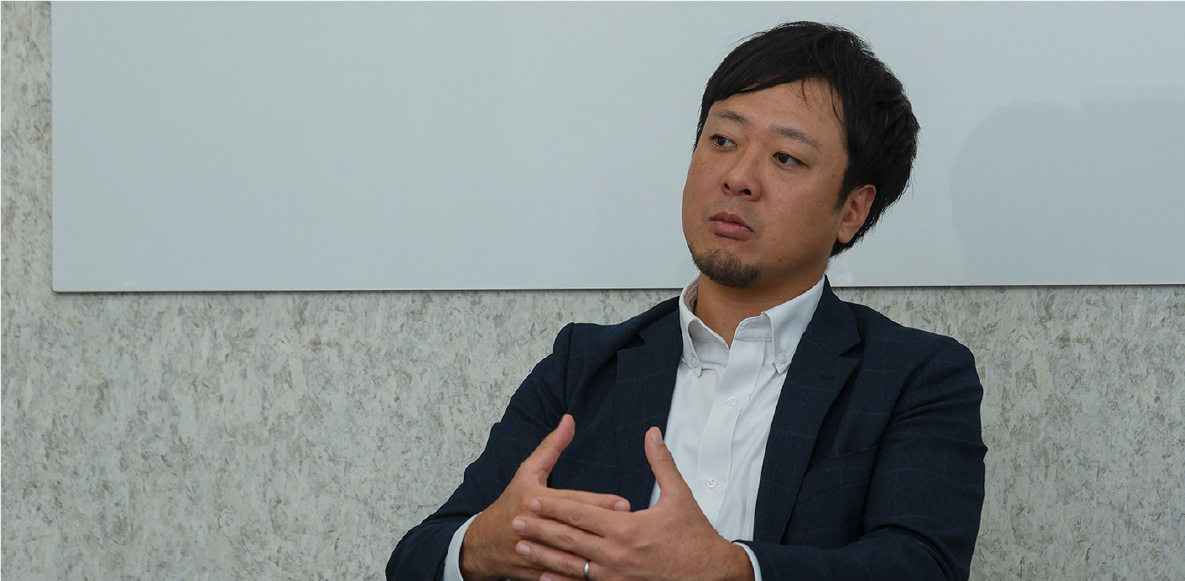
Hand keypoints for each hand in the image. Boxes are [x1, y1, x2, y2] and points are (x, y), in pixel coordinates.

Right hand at [459, 415, 631, 580]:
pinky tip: (604, 575)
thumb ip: (552, 446)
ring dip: (596, 555)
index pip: (571, 502)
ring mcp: (535, 552)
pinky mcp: (537, 573)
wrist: (482, 544)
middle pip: (574, 528)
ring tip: (624, 551)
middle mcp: (534, 526)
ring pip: (570, 556)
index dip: (598, 503)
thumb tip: (569, 421)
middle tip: (632, 527)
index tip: (624, 503)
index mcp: (534, 501)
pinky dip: (580, 576)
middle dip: (604, 529)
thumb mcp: (528, 472)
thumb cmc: (510, 504)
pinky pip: (562, 577)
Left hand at [511, 427, 753, 580]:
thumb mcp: (680, 497)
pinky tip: (544, 579)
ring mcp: (615, 578)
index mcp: (627, 529)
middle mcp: (616, 556)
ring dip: (543, 557)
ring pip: (571, 567)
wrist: (712, 577)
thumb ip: (661, 463)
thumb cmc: (696, 538)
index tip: (531, 500)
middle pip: (569, 540)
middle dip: (539, 530)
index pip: (581, 515)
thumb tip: (652, 433)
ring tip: (521, 548)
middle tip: (514, 522)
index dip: (554, 507)